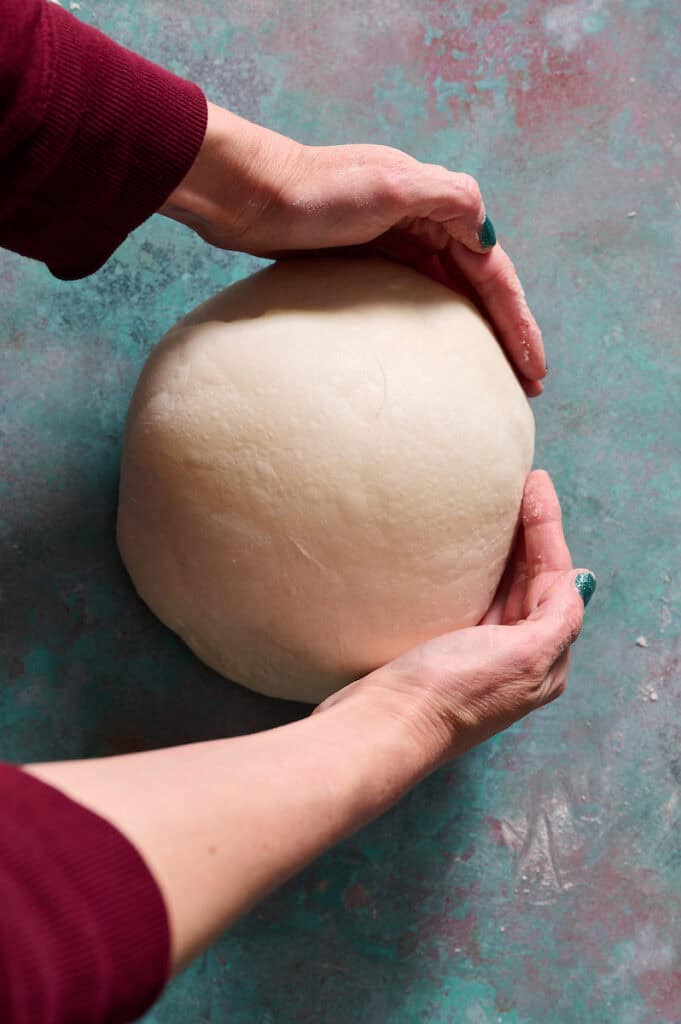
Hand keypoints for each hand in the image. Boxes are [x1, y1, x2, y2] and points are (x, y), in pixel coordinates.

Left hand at [162, 103, 545, 393]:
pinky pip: (415, 292)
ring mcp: (392, 238)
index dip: (518, 322)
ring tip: (496, 374)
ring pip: (450, 291)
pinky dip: (437, 321)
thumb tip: (488, 233)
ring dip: (477, 331)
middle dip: (507, 333)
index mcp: (437, 203)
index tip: (534, 368)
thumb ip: (448, 199)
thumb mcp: (390, 185)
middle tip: (528, 383)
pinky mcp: (363, 256)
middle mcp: (422, 219)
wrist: (248, 194)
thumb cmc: (314, 193)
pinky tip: (441, 349)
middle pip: (478, 285)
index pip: (493, 272)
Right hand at [317, 470, 595, 769]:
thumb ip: (557, 617)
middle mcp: (517, 655)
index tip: (534, 484)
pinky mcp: (444, 650)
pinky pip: (472, 598)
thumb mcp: (522, 655)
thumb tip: (581, 582)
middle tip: (519, 485)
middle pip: (533, 579)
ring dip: (505, 546)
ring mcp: (480, 652)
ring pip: (504, 586)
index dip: (548, 528)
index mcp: (543, 658)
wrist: (385, 725)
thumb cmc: (449, 692)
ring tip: (498, 507)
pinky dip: (476, 569)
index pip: (556, 578)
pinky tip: (463, 552)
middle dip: (531, 531)